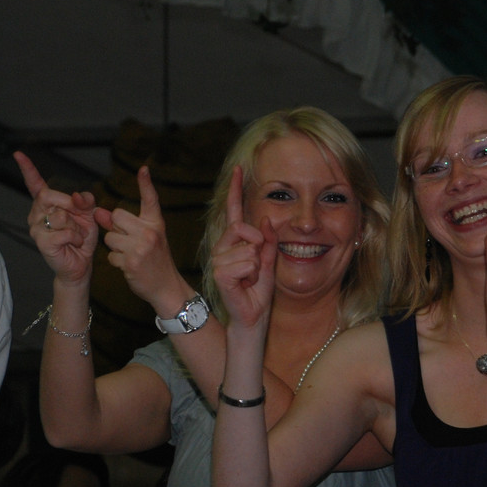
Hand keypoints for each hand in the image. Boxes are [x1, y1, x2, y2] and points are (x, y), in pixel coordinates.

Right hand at [15, 151, 98, 285]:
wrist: (81, 263)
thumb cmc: (81, 239)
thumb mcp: (88, 216)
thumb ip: (85, 202)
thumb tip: (78, 195)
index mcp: (47, 204)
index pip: (35, 184)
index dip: (28, 169)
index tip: (18, 154)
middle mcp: (38, 213)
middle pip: (49, 195)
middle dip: (70, 205)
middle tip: (79, 219)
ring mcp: (36, 227)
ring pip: (60, 216)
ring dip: (76, 226)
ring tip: (75, 235)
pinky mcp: (41, 241)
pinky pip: (64, 232)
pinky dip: (76, 237)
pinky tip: (74, 243)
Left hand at [95, 166, 187, 314]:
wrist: (166, 287)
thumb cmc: (155, 260)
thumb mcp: (145, 239)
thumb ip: (123, 225)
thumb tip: (98, 212)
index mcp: (156, 224)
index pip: (150, 200)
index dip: (146, 184)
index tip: (143, 169)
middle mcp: (149, 232)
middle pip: (116, 216)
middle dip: (116, 228)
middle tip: (129, 242)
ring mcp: (140, 247)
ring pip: (110, 237)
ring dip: (115, 247)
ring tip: (130, 256)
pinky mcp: (131, 262)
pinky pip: (110, 255)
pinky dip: (116, 262)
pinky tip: (129, 267)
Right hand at [209, 166, 276, 331]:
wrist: (253, 316)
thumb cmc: (258, 291)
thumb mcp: (268, 262)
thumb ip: (267, 241)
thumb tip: (265, 218)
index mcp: (234, 242)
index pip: (234, 212)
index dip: (236, 191)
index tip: (239, 169)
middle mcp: (222, 247)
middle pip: (242, 226)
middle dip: (257, 243)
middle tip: (256, 266)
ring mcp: (218, 259)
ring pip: (249, 249)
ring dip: (257, 266)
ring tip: (250, 279)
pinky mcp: (220, 272)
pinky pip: (247, 262)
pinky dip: (253, 274)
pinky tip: (245, 284)